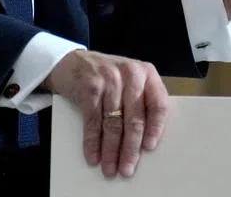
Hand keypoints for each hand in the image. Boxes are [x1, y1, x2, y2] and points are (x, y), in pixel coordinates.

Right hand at [43, 49, 168, 178]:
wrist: (72, 62)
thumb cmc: (106, 76)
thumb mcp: (128, 81)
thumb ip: (140, 101)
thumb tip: (143, 144)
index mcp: (146, 73)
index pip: (158, 104)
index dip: (155, 128)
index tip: (149, 148)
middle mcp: (130, 74)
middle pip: (135, 119)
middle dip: (130, 149)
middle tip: (127, 170)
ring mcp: (110, 79)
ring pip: (114, 124)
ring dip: (111, 151)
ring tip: (110, 169)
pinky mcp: (90, 87)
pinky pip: (93, 121)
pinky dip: (92, 142)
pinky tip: (93, 156)